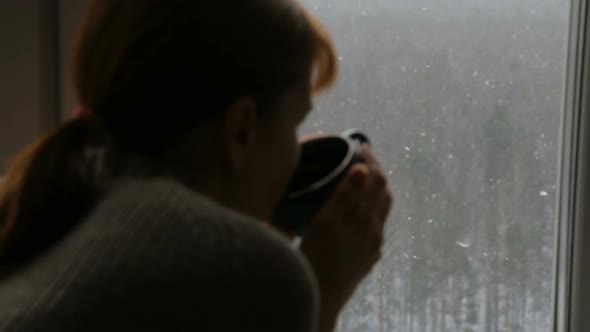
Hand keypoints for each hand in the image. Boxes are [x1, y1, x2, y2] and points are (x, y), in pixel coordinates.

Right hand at [299, 145, 392, 330]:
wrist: (321, 298)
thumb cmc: (315, 258)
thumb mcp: (324, 222)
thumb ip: (345, 195)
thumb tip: (362, 168)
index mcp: (365, 216)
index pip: (376, 179)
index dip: (371, 160)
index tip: (361, 146)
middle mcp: (374, 228)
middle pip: (383, 192)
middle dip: (376, 172)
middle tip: (363, 158)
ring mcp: (373, 244)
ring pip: (382, 210)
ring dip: (375, 190)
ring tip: (363, 180)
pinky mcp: (369, 257)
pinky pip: (376, 226)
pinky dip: (371, 209)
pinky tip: (359, 212)